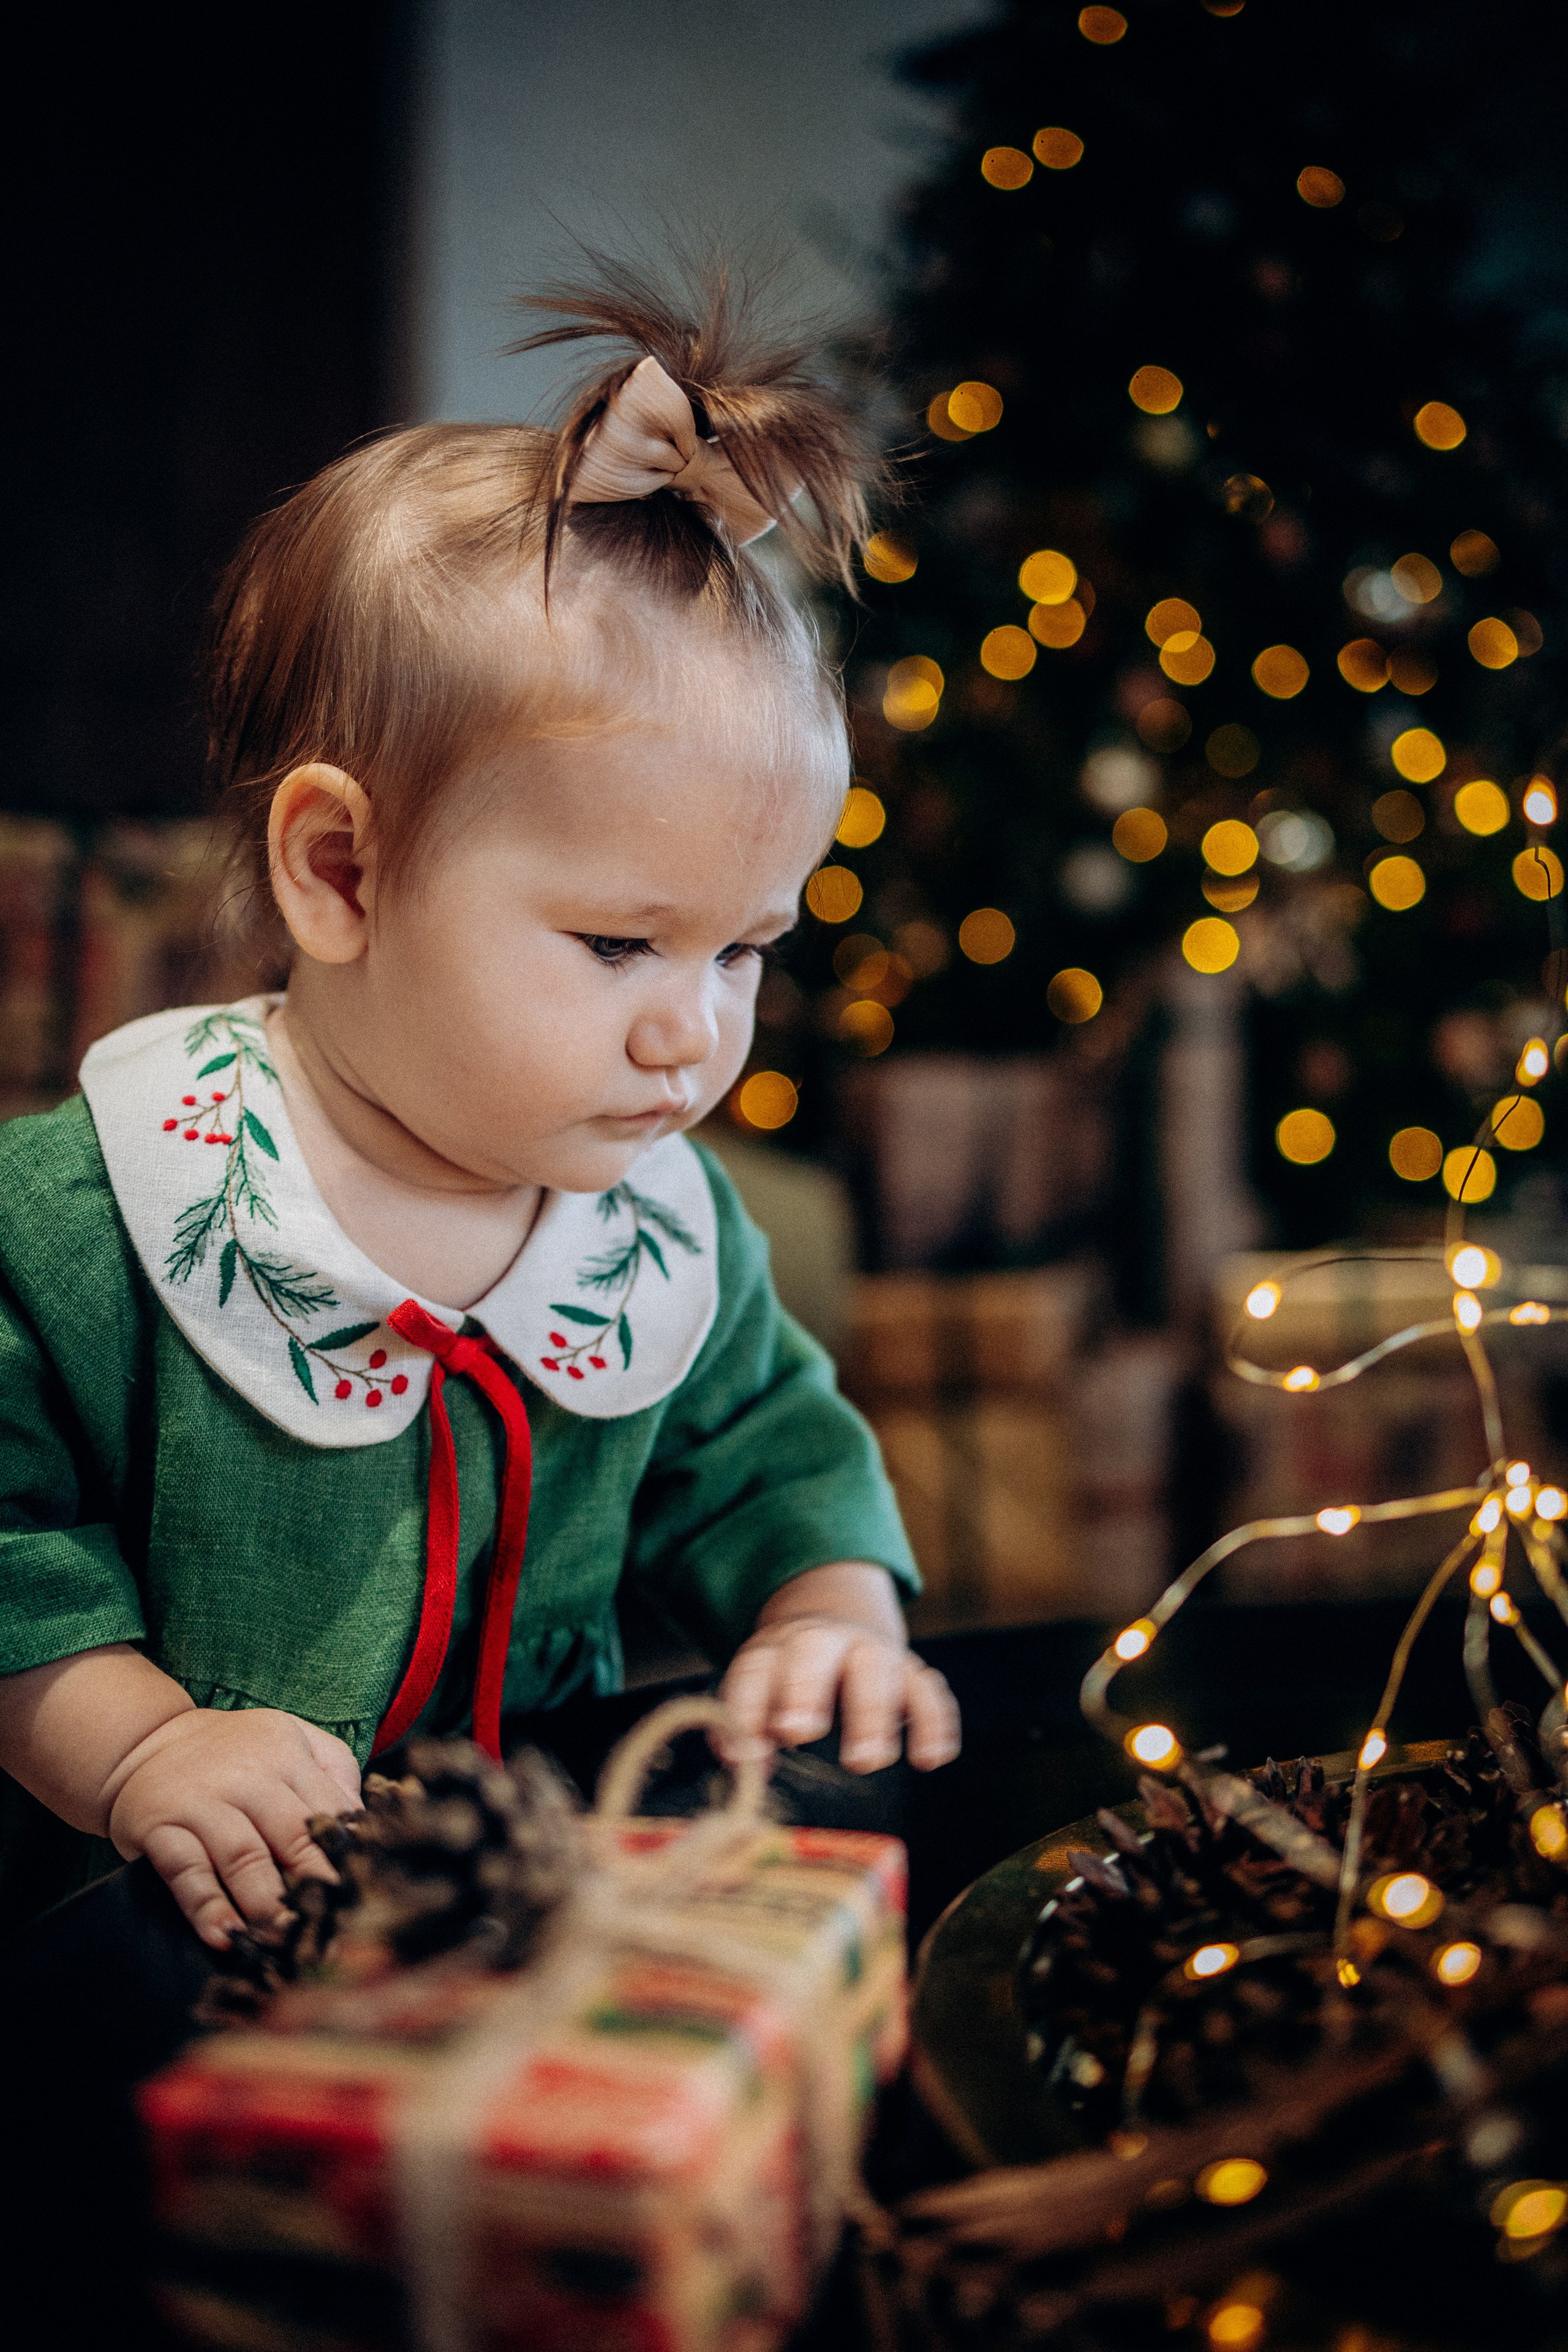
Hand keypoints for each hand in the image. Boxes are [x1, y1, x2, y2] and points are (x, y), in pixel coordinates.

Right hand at [106, 1707, 362, 1947]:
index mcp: (286, 1754)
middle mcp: (247, 1777)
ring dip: (266, 1905)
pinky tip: (225, 1937)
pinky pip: (187, 1873)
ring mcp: (202, 1803)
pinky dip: (206, 1908)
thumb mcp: (291, 1737)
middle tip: (333, 1925)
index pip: (327, 1808)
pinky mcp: (161, 1828)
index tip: (363, 1891)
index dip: (347, 1853)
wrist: (145, 1741)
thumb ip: (335, 1769)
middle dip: (315, 1883)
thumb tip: (360, 1822)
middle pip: (292, 1836)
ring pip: (243, 1858)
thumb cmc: (236, 1750)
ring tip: (285, 1939)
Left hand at [720, 1611, 959, 1774]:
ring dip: (872, 1713)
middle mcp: (826, 1640)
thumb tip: (745, 1766)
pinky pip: (929, 1690)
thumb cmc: (791, 1676)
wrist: (838, 1626)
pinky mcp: (912, 1672)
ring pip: (875, 1668)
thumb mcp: (763, 1688)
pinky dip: (934, 1722)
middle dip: (805, 1689)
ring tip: (868, 1761)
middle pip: (814, 1651)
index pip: (756, 1668)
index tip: (740, 1754)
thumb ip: (751, 1725)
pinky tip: (932, 1759)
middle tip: (798, 1732)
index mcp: (779, 1647)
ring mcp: (872, 1651)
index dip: (746, 1707)